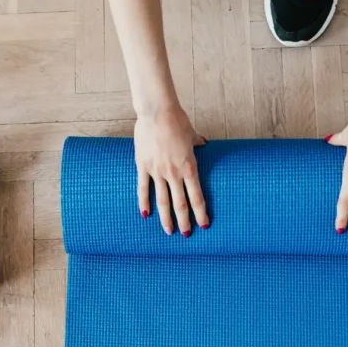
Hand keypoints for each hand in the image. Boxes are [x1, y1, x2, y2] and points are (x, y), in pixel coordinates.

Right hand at [135, 107, 208, 235]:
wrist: (157, 112)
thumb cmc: (177, 120)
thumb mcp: (191, 133)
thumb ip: (197, 142)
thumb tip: (204, 143)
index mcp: (189, 167)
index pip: (197, 196)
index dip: (201, 213)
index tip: (204, 225)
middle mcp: (174, 173)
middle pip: (180, 204)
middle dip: (184, 221)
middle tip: (187, 234)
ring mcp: (157, 171)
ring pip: (162, 201)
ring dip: (166, 218)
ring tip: (169, 231)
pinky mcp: (143, 166)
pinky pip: (143, 188)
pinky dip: (144, 203)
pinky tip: (145, 215)